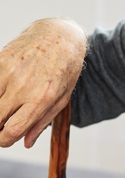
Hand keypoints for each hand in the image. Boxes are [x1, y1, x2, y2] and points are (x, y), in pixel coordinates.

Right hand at [0, 18, 85, 147]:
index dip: (4, 141)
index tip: (5, 139)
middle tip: (2, 125)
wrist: (60, 35)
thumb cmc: (65, 68)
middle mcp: (23, 87)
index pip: (12, 130)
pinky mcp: (0, 61)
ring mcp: (9, 73)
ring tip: (5, 108)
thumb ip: (43, 121)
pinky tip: (4, 92)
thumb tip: (26, 142)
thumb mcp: (62, 97)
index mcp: (41, 99)